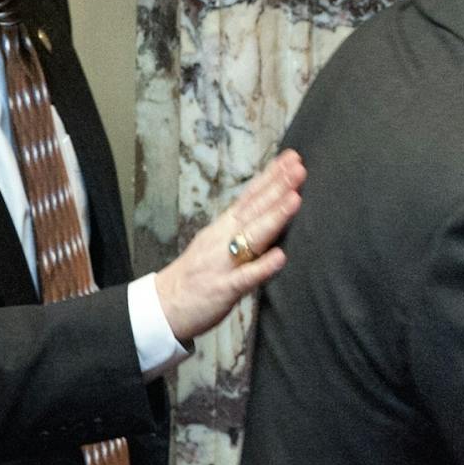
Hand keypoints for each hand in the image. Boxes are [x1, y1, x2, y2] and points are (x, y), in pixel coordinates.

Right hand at [153, 149, 305, 340]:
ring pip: (251, 236)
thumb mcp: (217, 245)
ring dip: (274, 217)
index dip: (270, 177)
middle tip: (299, 167)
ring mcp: (223, 263)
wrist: (163, 305)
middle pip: (253, 209)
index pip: (250, 197)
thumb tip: (268, 212)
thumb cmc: (195, 275)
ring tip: (295, 199)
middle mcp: (222, 239)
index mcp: (222, 229)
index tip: (291, 158)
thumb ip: (241, 230)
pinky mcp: (223, 288)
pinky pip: (245, 277)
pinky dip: (262, 267)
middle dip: (277, 187)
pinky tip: (280, 257)